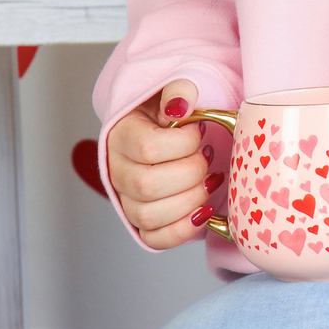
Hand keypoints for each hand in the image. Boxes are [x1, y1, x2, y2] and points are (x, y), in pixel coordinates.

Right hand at [106, 79, 219, 248]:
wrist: (166, 129)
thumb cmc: (172, 111)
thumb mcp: (174, 90)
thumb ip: (178, 90)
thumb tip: (179, 106)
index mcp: (122, 136)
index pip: (148, 148)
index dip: (184, 142)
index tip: (201, 129)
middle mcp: (118, 171)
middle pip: (148, 186)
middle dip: (191, 172)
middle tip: (208, 156)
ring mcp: (127, 199)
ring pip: (150, 215)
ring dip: (191, 200)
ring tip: (210, 179)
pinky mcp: (142, 221)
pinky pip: (155, 238)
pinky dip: (183, 230)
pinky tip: (204, 210)